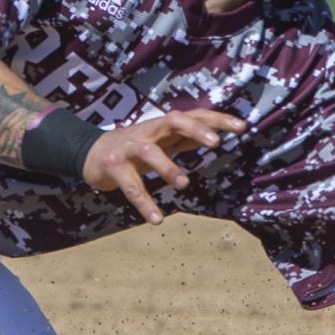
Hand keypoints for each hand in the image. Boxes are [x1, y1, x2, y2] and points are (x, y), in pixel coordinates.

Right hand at [80, 109, 247, 224]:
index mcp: (164, 126)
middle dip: (195, 129)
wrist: (91, 153)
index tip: (242, 126)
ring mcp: (129, 148)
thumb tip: (217, 135)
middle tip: (215, 142)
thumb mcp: (162, 140)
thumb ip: (186, 138)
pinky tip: (156, 219)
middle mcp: (148, 132)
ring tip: (183, 184)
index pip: (194, 115)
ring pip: (149, 152)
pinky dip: (144, 202)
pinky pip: (130, 185)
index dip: (217, 119)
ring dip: (167, 167)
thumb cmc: (135, 147)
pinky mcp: (114, 167)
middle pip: (174, 120)